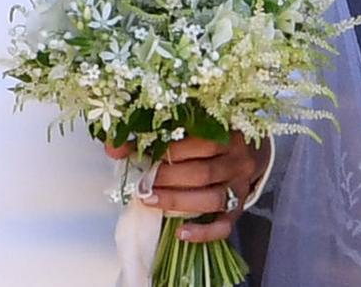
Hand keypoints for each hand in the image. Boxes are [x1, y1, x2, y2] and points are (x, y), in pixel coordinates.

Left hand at [107, 136, 267, 243]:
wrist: (248, 152)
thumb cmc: (209, 137)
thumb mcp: (188, 127)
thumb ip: (151, 133)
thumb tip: (112, 148)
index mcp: (228, 135)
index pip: (200, 143)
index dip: (169, 151)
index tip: (143, 155)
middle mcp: (238, 162)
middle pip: (203, 173)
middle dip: (168, 179)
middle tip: (142, 182)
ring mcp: (241, 188)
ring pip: (213, 199)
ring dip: (178, 202)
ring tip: (149, 201)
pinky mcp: (240, 210)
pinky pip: (224, 226)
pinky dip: (203, 232)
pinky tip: (180, 233)